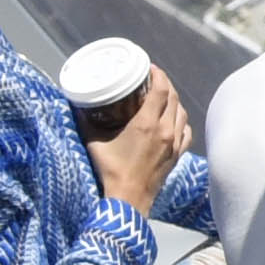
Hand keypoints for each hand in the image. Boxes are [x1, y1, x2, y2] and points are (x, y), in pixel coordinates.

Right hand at [86, 69, 190, 211]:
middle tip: (153, 78)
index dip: (159, 75)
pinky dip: (181, 120)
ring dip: (174, 101)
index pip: (162, 90)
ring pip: (182, 113)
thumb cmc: (110, 169)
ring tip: (162, 96)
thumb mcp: (94, 140)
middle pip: (174, 99)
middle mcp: (167, 131)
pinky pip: (186, 130)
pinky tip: (173, 120)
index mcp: (148, 124)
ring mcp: (175, 143)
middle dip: (165, 84)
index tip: (150, 67)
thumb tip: (78, 103)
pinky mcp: (178, 155)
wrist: (129, 198)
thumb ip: (87, 120)